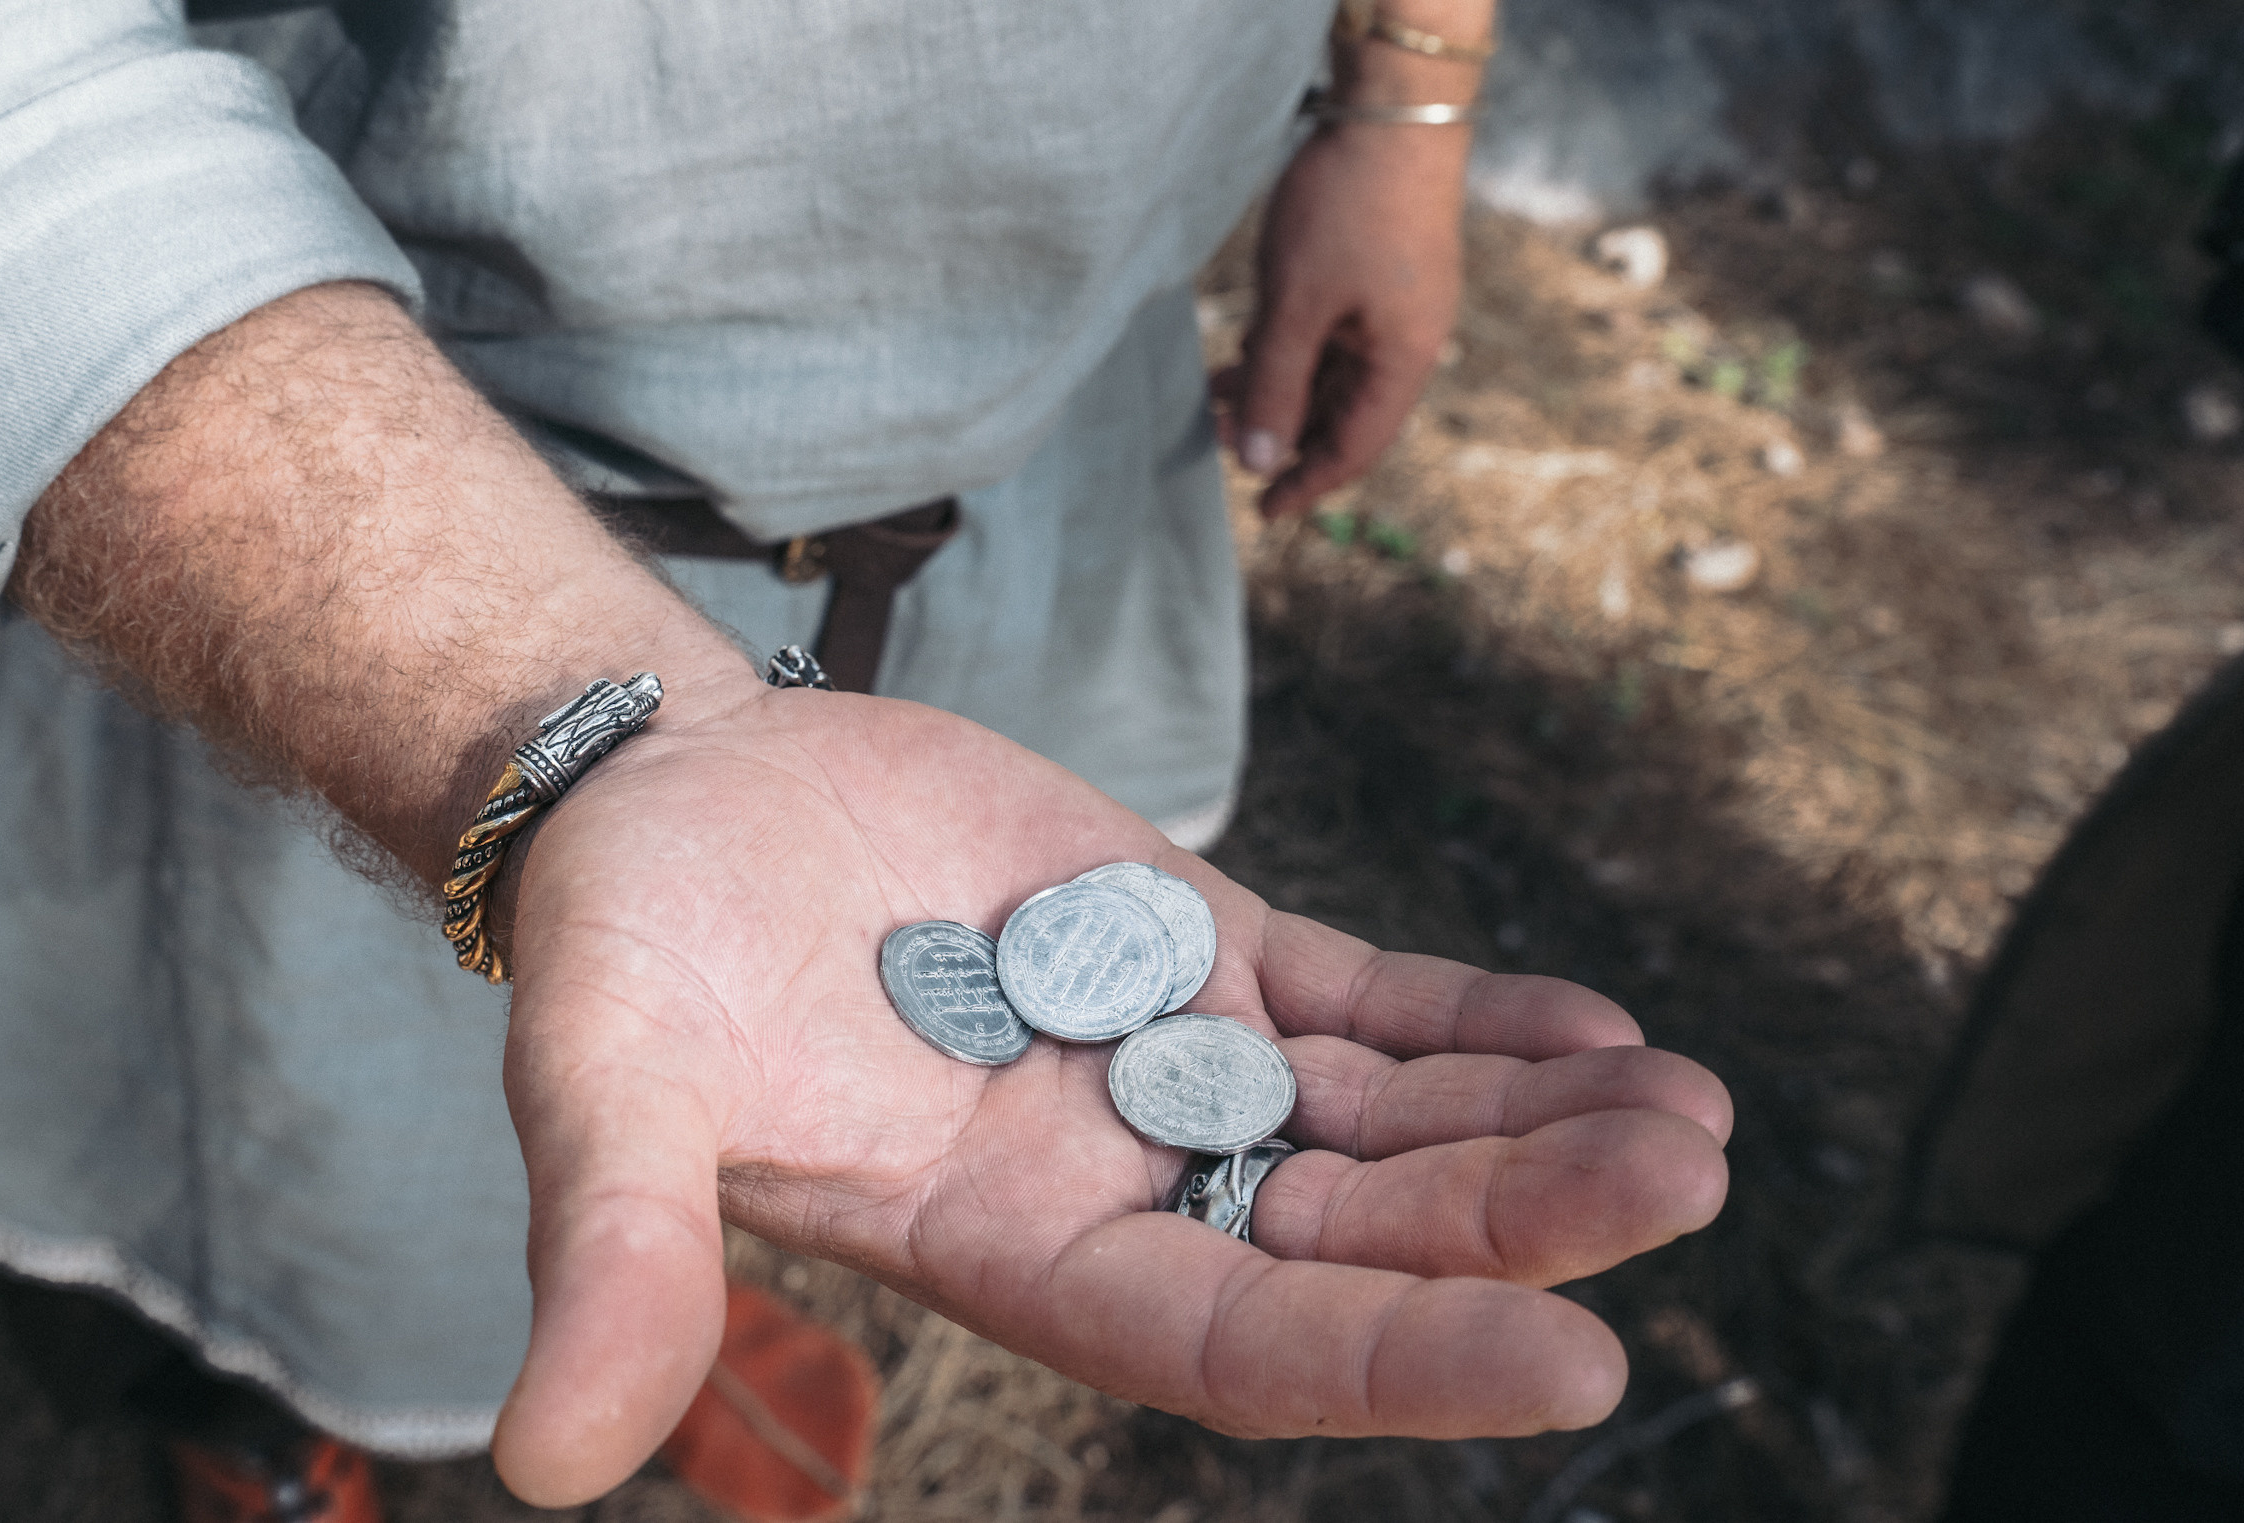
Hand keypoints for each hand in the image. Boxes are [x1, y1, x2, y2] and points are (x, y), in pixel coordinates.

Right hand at [489, 687, 1732, 1504]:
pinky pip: (1360, 997)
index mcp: (1008, 1248)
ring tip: (1697, 1115)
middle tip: (1689, 1175)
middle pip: (1352, 1229)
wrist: (672, 789)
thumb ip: (614, 1253)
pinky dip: (1472, 1019)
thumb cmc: (625, 944)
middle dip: (1522, 1218)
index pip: (1236, 1340)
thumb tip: (546, 1465)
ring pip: (1385, 1119)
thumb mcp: (605, 1089)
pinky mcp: (1183, 936)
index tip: (1580, 1365)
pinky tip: (1592, 1026)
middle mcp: (1111, 1176)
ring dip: (1535, 1122)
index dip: (1399, 1357)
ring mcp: (1162, 1054)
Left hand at [1216, 119, 1468, 517]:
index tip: (1262, 511)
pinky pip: (1334, 332)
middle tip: (1216, 438)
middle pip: (1342, 413)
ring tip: (1214, 393)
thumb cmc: (1348, 204)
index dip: (1306, 482)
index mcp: (1402, 358)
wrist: (1397, 105)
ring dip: (1277, 386)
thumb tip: (1256, 459)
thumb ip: (1274, 383)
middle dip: (1280, 432)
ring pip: (1332, 370)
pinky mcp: (1380, 273)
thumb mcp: (1296, 303)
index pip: (1355, 447)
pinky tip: (1248, 344)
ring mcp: (1396, 304)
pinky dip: (1290, 348)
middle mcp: (1407, 340)